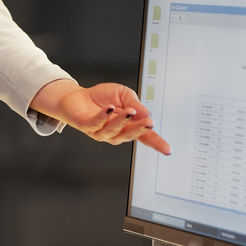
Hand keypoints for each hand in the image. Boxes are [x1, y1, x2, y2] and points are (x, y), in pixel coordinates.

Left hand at [31, 80, 171, 154]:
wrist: (77, 96)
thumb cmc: (103, 98)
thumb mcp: (124, 95)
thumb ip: (136, 104)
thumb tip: (146, 114)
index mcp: (128, 125)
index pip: (145, 136)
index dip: (156, 143)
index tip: (168, 150)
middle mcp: (116, 132)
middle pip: (130, 135)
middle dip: (140, 129)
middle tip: (149, 122)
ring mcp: (101, 132)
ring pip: (114, 131)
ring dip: (122, 121)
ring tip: (130, 110)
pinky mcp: (87, 126)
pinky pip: (96, 123)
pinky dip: (103, 116)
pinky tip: (109, 108)